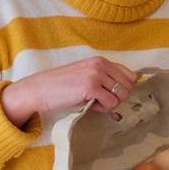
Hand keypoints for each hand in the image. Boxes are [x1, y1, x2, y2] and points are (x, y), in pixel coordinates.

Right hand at [1, 57, 136, 126]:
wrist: (38, 89)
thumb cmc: (62, 85)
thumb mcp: (86, 75)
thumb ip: (105, 77)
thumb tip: (127, 89)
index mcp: (101, 60)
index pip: (130, 75)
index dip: (122, 89)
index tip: (109, 94)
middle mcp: (100, 64)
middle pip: (128, 87)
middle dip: (116, 97)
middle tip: (98, 99)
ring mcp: (96, 74)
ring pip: (121, 95)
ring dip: (109, 103)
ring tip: (92, 101)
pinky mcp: (91, 87)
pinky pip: (111, 103)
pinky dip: (101, 108)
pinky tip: (88, 104)